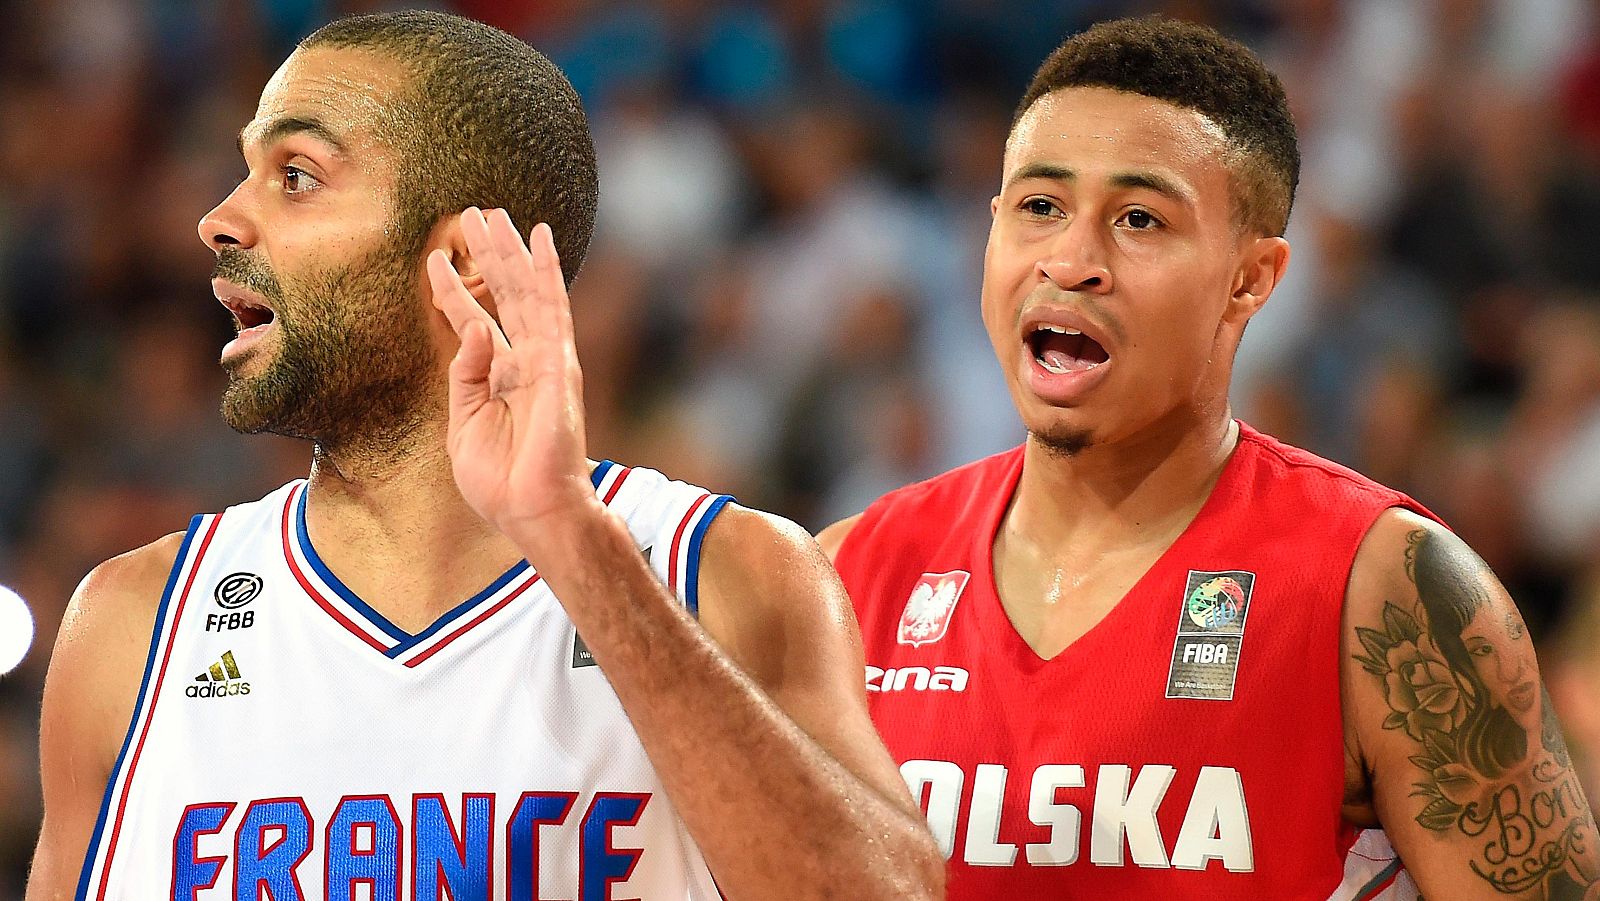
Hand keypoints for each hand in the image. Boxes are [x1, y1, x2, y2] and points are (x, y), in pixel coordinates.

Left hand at [427, 207, 602, 542]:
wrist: (533, 510)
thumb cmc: (500, 482)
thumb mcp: (463, 426)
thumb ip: (465, 376)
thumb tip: (472, 329)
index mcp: (498, 381)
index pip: (473, 323)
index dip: (452, 292)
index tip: (433, 261)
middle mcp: (523, 363)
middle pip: (503, 297)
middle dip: (486, 257)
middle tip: (471, 215)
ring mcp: (545, 360)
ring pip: (525, 291)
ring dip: (510, 251)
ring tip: (493, 213)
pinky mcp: (560, 363)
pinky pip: (552, 308)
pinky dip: (547, 270)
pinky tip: (540, 238)